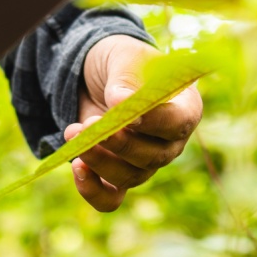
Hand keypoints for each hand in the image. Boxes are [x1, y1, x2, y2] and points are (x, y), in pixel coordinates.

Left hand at [64, 35, 202, 211]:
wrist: (99, 77)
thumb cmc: (121, 62)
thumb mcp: (123, 58)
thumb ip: (125, 79)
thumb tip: (120, 103)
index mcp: (184, 108)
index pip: (178, 123)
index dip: (156, 123)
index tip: (131, 115)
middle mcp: (170, 142)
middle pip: (153, 157)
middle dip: (119, 144)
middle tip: (89, 125)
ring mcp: (146, 163)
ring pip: (129, 177)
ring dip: (98, 161)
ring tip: (72, 133)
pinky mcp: (118, 177)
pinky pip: (111, 198)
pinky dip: (92, 190)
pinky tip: (76, 167)